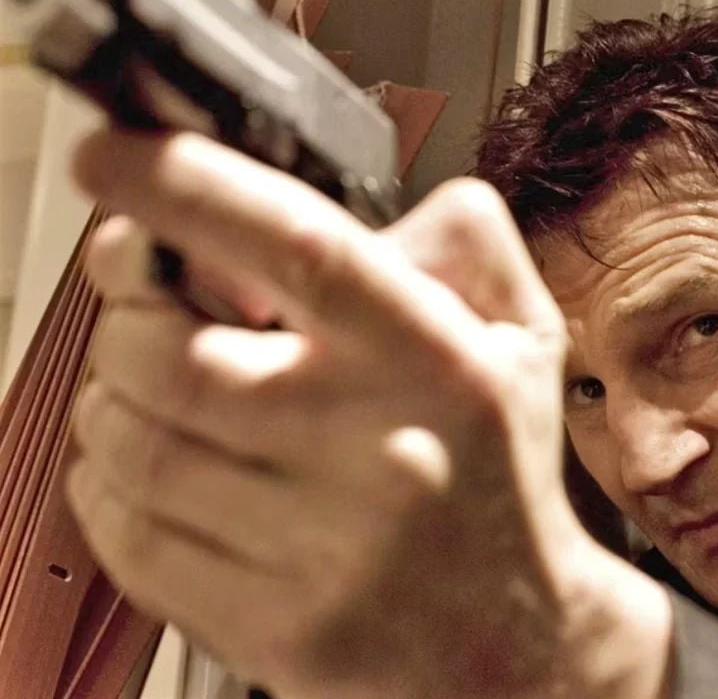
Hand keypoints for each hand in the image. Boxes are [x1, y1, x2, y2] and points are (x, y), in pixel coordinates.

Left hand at [68, 129, 670, 697]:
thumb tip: (358, 202)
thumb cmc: (502, 479)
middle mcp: (379, 451)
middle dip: (125, 315)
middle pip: (169, 353)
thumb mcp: (524, 337)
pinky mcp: (274, 625)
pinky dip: (110, 487)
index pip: (299, 249)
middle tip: (145, 307)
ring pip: (132, 444)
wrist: (516, 641)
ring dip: (113, 401)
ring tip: (154, 395)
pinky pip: (129, 537)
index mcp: (439, 364)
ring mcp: (321, 548)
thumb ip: (464, 241)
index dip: (187, 188)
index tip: (118, 160)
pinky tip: (154, 473)